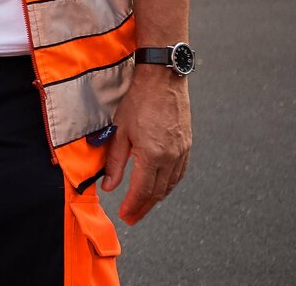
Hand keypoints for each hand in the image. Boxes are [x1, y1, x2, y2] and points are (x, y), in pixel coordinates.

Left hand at [101, 67, 191, 223]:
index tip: (125, 215)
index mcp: (152, 154)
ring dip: (157, 198)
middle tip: (133, 217)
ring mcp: (182, 151)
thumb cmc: (138, 100)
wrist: (163, 79)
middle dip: (144, 207)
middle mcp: (170, 157)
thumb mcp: (120, 130)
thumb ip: (114, 161)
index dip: (133, 205)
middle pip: (158, 191)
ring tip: (144, 206)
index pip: (142, 189)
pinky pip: (179, 173)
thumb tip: (109, 185)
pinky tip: (161, 187)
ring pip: (170, 184)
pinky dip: (169, 184)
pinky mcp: (187, 145)